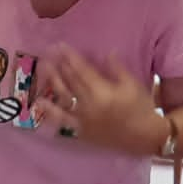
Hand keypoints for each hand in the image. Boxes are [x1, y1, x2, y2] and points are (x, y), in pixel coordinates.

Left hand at [32, 50, 168, 156]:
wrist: (143, 137)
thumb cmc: (140, 108)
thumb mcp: (133, 85)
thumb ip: (118, 69)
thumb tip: (107, 52)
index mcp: (103, 91)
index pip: (82, 70)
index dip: (70, 57)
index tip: (60, 45)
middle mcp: (89, 104)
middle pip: (71, 80)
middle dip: (59, 64)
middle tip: (49, 51)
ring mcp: (82, 118)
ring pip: (64, 96)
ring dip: (52, 80)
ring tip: (44, 67)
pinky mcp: (80, 130)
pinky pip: (62, 120)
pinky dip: (50, 112)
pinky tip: (39, 102)